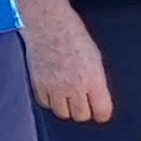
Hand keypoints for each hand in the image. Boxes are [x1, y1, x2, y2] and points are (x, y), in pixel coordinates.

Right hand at [24, 8, 114, 124]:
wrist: (49, 24)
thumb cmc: (73, 36)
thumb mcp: (95, 58)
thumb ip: (97, 81)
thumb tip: (99, 99)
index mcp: (93, 79)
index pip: (101, 111)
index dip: (102, 112)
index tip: (100, 111)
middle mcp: (75, 87)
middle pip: (81, 116)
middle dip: (84, 110)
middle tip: (83, 100)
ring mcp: (55, 88)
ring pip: (62, 113)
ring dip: (66, 107)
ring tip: (67, 94)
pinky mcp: (39, 85)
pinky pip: (46, 104)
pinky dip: (50, 100)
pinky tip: (54, 89)